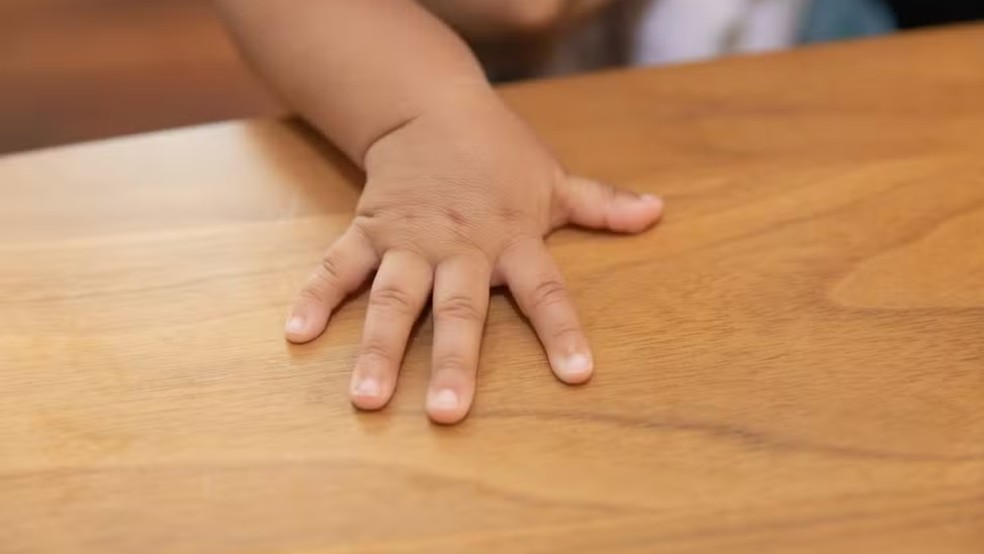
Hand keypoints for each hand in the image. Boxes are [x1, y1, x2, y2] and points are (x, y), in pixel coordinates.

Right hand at [284, 93, 662, 423]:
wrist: (431, 107)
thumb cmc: (499, 153)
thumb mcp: (554, 178)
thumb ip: (601, 203)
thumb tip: (658, 212)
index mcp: (512, 238)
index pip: (545, 291)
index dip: (562, 331)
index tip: (578, 375)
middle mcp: (461, 246)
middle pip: (460, 309)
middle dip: (454, 361)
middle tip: (448, 414)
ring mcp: (409, 239)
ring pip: (395, 298)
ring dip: (380, 347)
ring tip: (367, 398)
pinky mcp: (368, 228)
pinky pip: (339, 265)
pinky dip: (318, 296)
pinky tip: (297, 333)